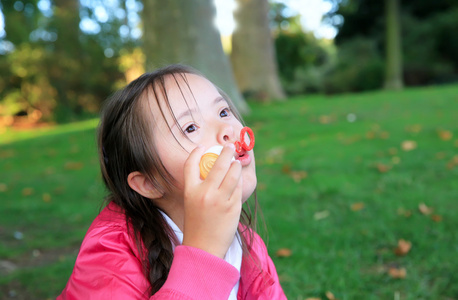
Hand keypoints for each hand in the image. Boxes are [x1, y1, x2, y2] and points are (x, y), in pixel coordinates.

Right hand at [182, 144, 242, 258]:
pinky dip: (239, 181)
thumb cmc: (196, 225)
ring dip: (236, 165)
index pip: (190, 164)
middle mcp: (205, 193)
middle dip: (226, 151)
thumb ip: (199, 187)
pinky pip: (238, 187)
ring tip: (236, 162)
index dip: (196, 152)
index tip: (202, 147)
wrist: (203, 249)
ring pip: (233, 173)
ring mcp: (220, 200)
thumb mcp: (191, 203)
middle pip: (218, 164)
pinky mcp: (233, 207)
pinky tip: (238, 179)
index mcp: (190, 191)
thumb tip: (213, 169)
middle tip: (229, 146)